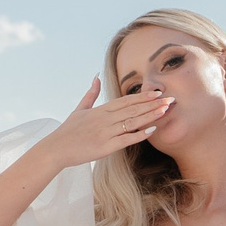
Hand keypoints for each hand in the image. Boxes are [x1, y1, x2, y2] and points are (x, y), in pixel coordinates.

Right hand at [44, 77, 172, 170]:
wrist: (55, 149)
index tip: (157, 92)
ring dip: (150, 116)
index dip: (142, 96)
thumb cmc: (67, 130)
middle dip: (152, 104)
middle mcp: (104, 119)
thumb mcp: (79, 109)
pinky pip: (125, 140)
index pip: (125, 100)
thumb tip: (96, 77)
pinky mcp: (104, 147)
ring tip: (165, 111)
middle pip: (132, 109)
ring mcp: (105, 133)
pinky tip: (152, 130)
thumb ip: (91, 94)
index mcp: (100, 110)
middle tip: (170, 99)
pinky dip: (139, 135)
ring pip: (132, 122)